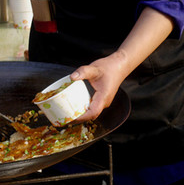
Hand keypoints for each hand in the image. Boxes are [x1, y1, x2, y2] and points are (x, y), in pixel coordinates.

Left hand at [71, 7, 173, 121]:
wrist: (119, 65)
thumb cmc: (108, 67)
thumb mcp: (94, 68)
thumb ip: (83, 71)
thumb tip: (71, 77)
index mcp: (103, 97)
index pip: (93, 113)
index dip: (82, 118)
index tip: (70, 118)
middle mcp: (104, 102)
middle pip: (91, 115)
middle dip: (78, 119)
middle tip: (63, 119)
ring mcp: (103, 102)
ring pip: (91, 112)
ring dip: (80, 115)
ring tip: (66, 115)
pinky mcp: (100, 99)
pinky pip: (91, 107)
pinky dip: (82, 109)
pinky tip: (73, 107)